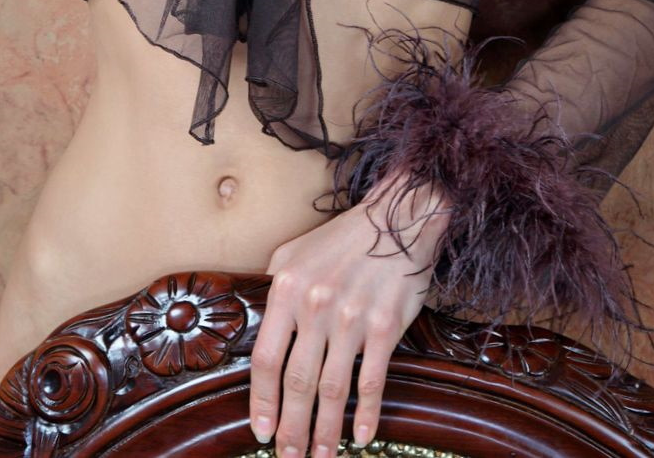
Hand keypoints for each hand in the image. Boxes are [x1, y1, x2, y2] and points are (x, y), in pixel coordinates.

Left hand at [249, 168, 451, 456]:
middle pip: (297, 382)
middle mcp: (316, 306)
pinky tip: (361, 437)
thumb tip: (257, 328)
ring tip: (322, 456)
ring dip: (325, 431)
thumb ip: (272, 289)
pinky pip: (372, 380)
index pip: (266, 358)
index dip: (261, 401)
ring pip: (333, 389)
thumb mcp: (292, 252)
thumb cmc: (341, 239)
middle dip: (291, 427)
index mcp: (286, 287)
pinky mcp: (385, 326)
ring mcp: (352, 318)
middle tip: (288, 457)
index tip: (260, 431)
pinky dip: (367, 414)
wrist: (397, 219)